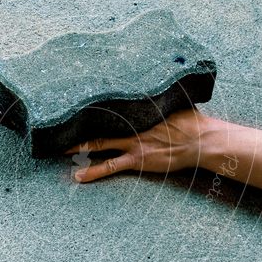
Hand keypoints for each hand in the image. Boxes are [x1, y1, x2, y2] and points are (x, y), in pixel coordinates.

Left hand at [64, 108, 215, 182]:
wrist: (201, 140)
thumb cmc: (192, 122)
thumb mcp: (174, 105)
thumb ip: (160, 100)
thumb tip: (157, 86)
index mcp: (139, 111)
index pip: (111, 108)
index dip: (93, 108)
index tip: (77, 105)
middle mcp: (132, 125)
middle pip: (99, 124)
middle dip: (79, 127)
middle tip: (59, 127)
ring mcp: (133, 144)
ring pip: (99, 145)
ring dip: (79, 148)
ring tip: (61, 151)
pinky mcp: (137, 160)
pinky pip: (110, 166)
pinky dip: (93, 171)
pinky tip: (78, 176)